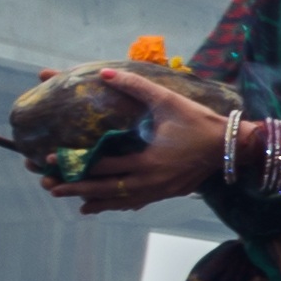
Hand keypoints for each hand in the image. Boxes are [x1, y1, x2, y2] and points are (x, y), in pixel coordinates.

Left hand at [59, 66, 226, 214]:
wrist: (231, 146)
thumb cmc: (199, 122)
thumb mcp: (167, 101)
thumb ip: (135, 87)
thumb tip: (105, 73)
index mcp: (148, 162)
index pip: (103, 166)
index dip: (75, 163)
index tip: (50, 159)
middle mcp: (150, 182)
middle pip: (105, 190)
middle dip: (76, 189)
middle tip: (50, 187)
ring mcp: (159, 191)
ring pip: (120, 201)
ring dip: (96, 201)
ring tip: (75, 203)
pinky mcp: (167, 193)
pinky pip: (136, 203)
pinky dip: (118, 205)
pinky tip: (106, 207)